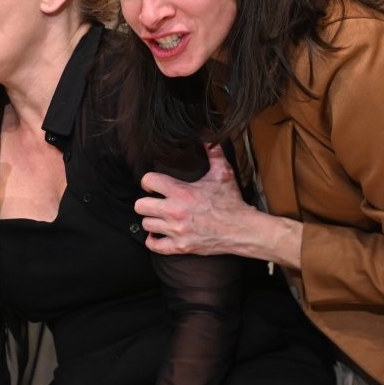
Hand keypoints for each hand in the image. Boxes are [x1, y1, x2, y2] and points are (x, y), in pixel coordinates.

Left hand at [135, 144, 299, 267]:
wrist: (242, 230)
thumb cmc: (232, 202)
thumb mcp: (223, 174)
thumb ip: (213, 153)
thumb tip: (208, 138)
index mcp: (182, 192)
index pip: (149, 181)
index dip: (148, 181)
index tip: (153, 185)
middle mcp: (175, 211)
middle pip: (140, 205)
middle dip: (145, 202)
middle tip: (154, 202)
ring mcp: (176, 230)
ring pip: (146, 224)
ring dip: (152, 221)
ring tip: (159, 218)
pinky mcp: (180, 246)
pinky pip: (155, 246)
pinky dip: (154, 241)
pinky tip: (159, 234)